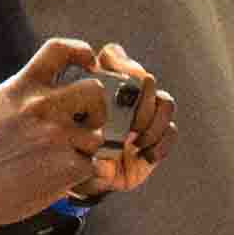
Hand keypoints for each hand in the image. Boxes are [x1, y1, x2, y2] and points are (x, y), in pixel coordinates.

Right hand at [0, 39, 139, 234]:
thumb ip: (21, 87)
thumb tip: (43, 76)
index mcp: (23, 87)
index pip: (59, 50)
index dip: (81, 51)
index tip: (89, 63)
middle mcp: (42, 107)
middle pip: (95, 91)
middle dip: (97, 107)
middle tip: (87, 122)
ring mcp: (57, 137)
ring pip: (97, 134)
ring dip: (86, 147)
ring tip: (61, 156)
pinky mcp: (68, 167)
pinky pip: (92, 164)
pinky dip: (81, 172)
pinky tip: (58, 175)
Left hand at [82, 38, 175, 194]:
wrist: (85, 178)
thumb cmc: (68, 151)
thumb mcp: (61, 136)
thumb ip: (74, 128)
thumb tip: (96, 138)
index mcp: (100, 82)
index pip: (114, 56)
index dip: (121, 65)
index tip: (118, 88)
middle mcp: (125, 93)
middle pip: (146, 79)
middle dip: (142, 102)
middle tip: (131, 126)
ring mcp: (145, 113)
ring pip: (165, 101)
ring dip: (153, 123)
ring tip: (136, 143)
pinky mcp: (158, 135)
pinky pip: (171, 130)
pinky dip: (161, 143)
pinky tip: (144, 155)